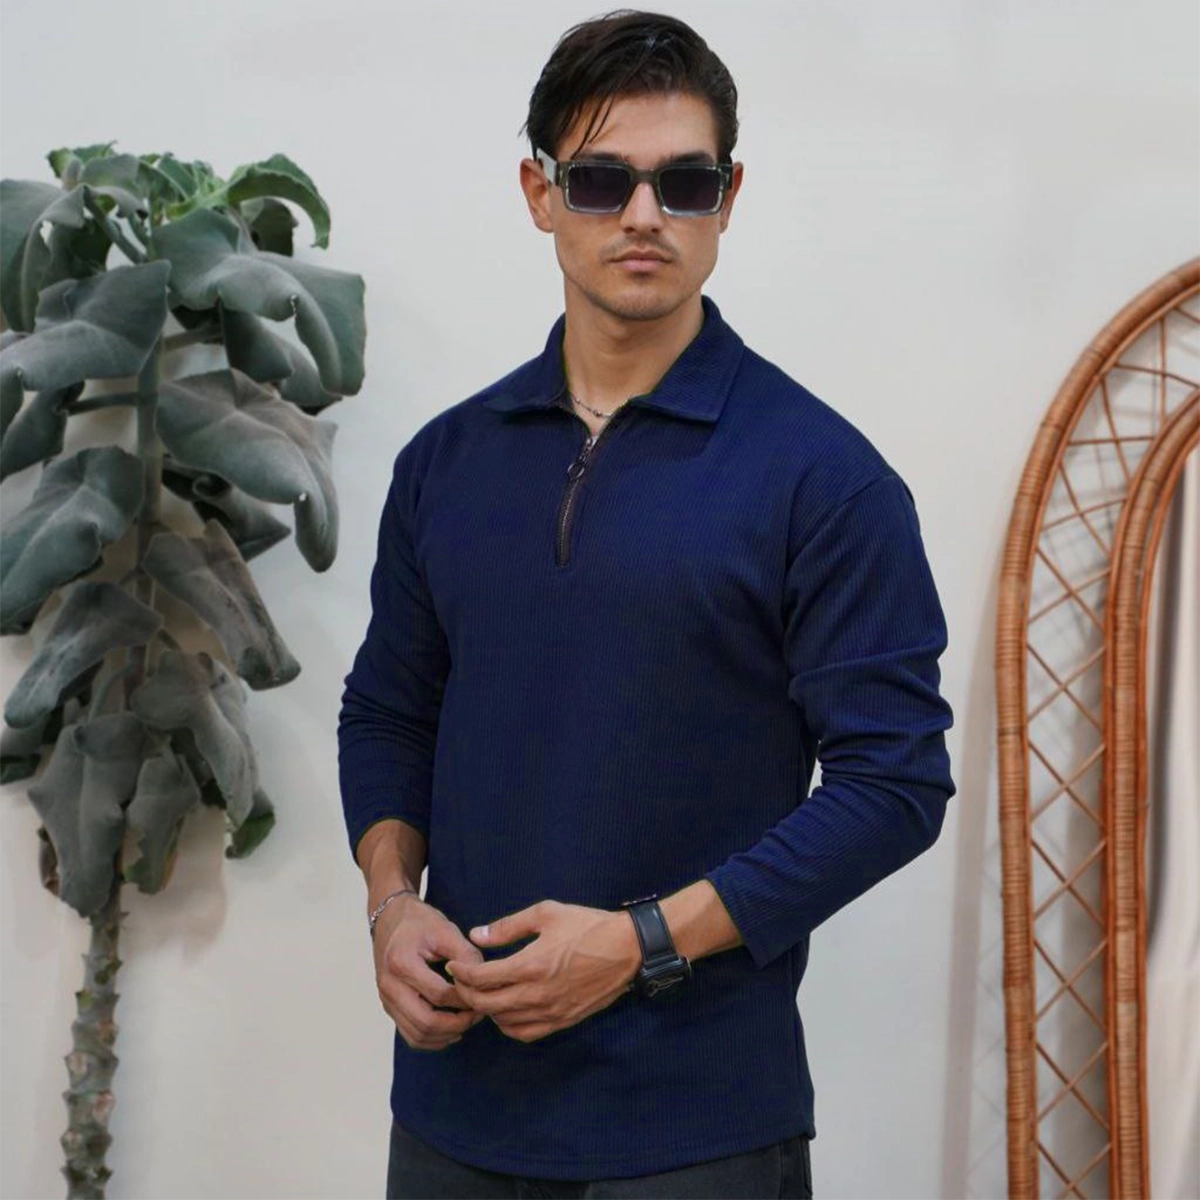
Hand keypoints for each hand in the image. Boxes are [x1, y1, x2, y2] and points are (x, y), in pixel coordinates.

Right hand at [372, 893, 488, 1051]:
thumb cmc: (420, 923)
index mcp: (402, 963)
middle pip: (425, 1022)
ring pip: (417, 1035)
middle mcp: (389, 985)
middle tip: (478, 1015)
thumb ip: (466, 956)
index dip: (464, 999)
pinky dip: (432, 1039)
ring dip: (446, 1035)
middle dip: (457, 1024)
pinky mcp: (389, 1007)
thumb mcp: (446, 930)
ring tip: (468, 1021)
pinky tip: (452, 1029)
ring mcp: (386, 999)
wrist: (391, 919)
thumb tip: (483, 983)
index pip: (439, 994)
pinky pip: (410, 1034)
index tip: (482, 995)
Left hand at [445, 899, 640, 1043]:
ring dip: (486, 1011)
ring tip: (481, 995)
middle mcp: (537, 994)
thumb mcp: (546, 914)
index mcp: (531, 965)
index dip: (462, 973)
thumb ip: (507, 927)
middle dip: (466, 994)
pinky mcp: (562, 1021)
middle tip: (460, 982)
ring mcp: (550, 1012)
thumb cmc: (587, 925)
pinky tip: (505, 1011)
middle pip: (487, 1005)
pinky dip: (508, 1025)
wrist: (627, 949)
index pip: (482, 979)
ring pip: (503, 1022)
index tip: (454, 966)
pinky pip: (525, 1033)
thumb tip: (476, 935)